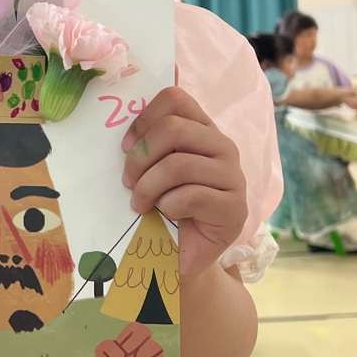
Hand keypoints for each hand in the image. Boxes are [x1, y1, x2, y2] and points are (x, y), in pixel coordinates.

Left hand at [121, 86, 247, 278]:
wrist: (181, 256)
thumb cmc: (162, 209)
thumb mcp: (152, 170)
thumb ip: (147, 144)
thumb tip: (121, 117)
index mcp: (202, 130)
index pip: (175, 99)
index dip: (144, 119)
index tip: (125, 147)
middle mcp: (223, 147)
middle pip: (173, 130)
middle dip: (140, 157)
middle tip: (127, 183)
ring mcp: (233, 177)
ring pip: (178, 165)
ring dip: (148, 188)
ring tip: (139, 205)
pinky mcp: (235, 208)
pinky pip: (191, 196)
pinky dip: (168, 207)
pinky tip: (166, 215)